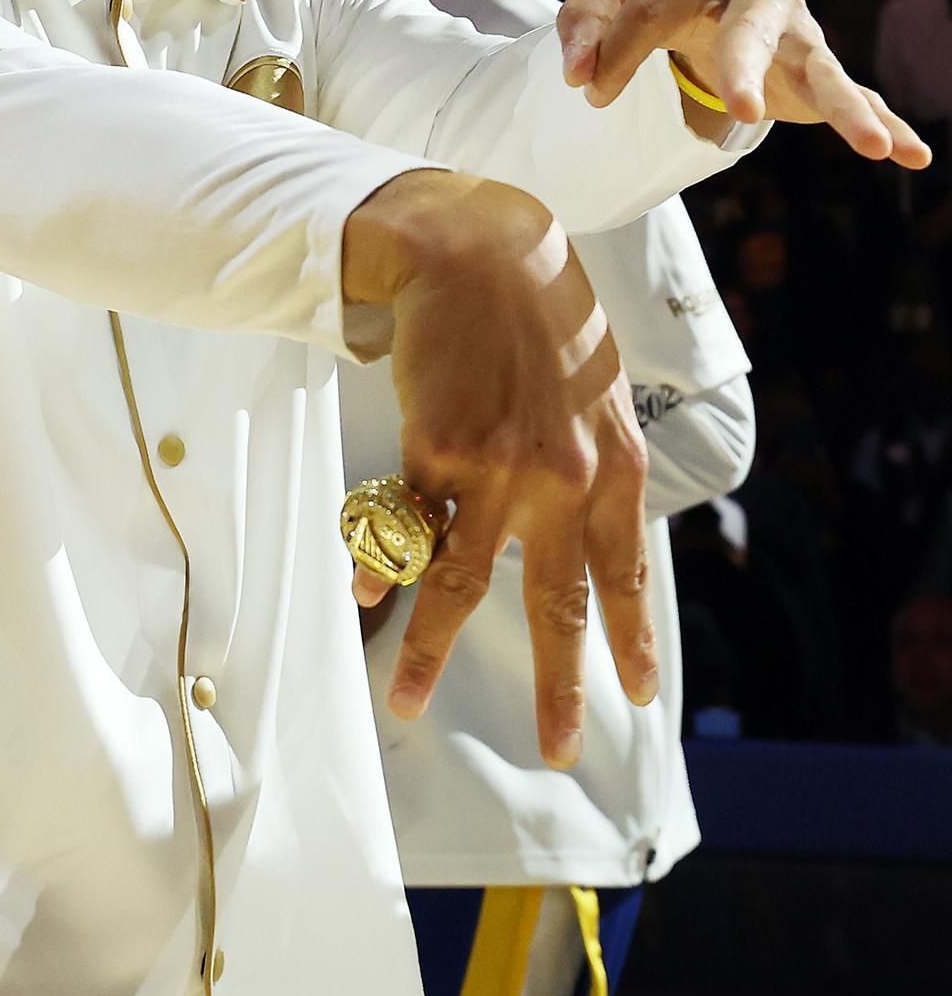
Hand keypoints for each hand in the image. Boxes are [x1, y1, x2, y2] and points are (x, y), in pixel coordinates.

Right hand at [342, 170, 654, 767]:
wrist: (479, 248)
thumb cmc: (540, 311)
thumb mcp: (593, 387)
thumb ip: (588, 457)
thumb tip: (572, 522)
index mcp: (612, 464)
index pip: (622, 573)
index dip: (625, 638)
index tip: (630, 695)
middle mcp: (563, 480)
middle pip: (553, 604)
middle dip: (556, 684)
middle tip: (558, 747)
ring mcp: (499, 469)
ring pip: (459, 584)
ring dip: (428, 648)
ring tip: (406, 698)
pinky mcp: (436, 449)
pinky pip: (404, 528)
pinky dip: (380, 566)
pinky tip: (364, 597)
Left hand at [558, 0, 930, 168]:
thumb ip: (583, 21)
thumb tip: (576, 79)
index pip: (655, 7)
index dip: (615, 52)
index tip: (584, 90)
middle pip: (749, 25)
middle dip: (743, 64)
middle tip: (740, 107)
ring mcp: (796, 26)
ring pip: (818, 65)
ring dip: (844, 106)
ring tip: (871, 144)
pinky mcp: (811, 67)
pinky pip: (852, 95)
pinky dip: (885, 124)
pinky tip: (911, 155)